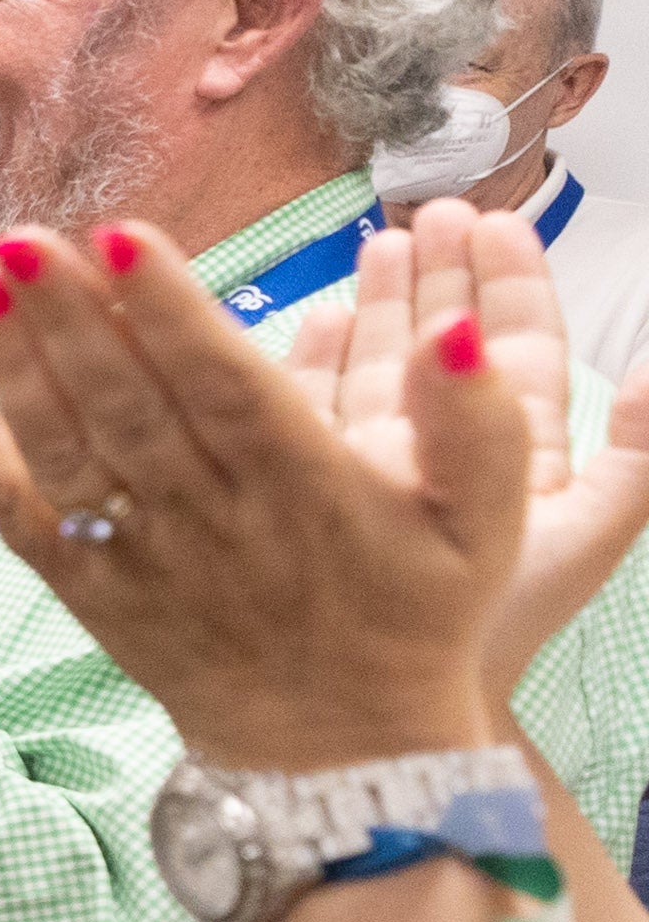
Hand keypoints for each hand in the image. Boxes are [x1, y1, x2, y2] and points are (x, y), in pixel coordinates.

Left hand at [0, 225, 517, 769]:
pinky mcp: (89, 587)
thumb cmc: (411, 620)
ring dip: (16, 363)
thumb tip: (454, 334)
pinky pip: (17, 512)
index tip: (124, 238)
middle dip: (72, 317)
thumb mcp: (486, 527)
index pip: (225, 386)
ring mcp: (139, 556)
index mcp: (304, 490)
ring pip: (65, 448)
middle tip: (23, 239)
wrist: (338, 754)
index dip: (171, 311)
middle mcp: (210, 521)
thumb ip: (479, 425)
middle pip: (127, 403)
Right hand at [283, 198, 648, 689]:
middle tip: (431, 212)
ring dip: (380, 304)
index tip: (497, 225)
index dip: (510, 285)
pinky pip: (309, 410)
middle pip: (446, 347)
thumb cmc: (485, 630)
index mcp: (513, 458)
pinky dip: (312, 360)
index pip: (518, 351)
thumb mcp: (586, 532)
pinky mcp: (306, 489)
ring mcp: (370, 473)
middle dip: (441, 276)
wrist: (388, 709)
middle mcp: (441, 459)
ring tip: (378, 245)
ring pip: (380, 369)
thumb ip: (638, 455)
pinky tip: (312, 318)